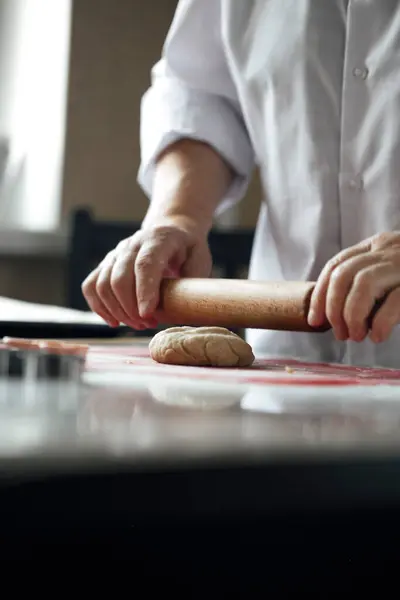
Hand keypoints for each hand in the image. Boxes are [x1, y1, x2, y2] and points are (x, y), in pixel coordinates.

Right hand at [81, 217, 211, 329]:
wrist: (170, 231)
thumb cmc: (188, 250)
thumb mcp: (200, 259)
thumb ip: (193, 279)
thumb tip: (185, 305)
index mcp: (159, 239)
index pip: (145, 264)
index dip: (144, 291)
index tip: (147, 315)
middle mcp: (133, 243)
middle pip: (120, 277)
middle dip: (131, 308)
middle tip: (148, 324)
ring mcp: (116, 253)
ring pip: (102, 284)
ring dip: (118, 311)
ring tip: (138, 325)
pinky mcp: (105, 264)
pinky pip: (91, 286)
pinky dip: (99, 307)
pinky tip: (114, 321)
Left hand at [308, 232, 399, 342]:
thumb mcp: (391, 274)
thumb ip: (367, 284)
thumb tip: (332, 315)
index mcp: (378, 245)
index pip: (337, 264)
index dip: (321, 294)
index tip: (315, 320)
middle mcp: (390, 249)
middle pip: (344, 273)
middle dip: (333, 307)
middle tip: (338, 333)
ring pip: (364, 284)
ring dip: (352, 314)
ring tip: (356, 336)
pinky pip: (395, 300)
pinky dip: (380, 321)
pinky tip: (378, 336)